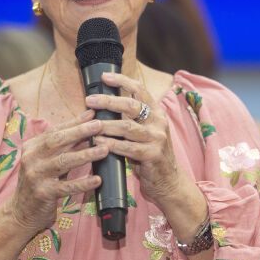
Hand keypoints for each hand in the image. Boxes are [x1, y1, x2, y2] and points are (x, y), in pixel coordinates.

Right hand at [9, 110, 107, 233]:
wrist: (20, 212)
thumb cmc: (39, 182)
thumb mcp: (46, 160)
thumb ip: (64, 145)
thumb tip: (87, 123)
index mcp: (31, 147)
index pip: (56, 131)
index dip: (75, 122)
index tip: (92, 115)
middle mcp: (31, 158)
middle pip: (57, 141)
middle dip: (80, 132)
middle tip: (100, 126)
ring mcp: (35, 176)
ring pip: (63, 161)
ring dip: (86, 154)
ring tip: (104, 149)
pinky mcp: (43, 193)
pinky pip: (66, 187)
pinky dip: (83, 183)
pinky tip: (97, 179)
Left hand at [85, 72, 183, 206]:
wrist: (169, 182)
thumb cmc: (149, 156)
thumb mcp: (143, 134)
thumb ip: (130, 120)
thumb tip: (103, 106)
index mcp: (156, 113)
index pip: (140, 90)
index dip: (122, 81)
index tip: (104, 77)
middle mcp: (159, 122)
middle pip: (131, 105)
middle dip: (108, 101)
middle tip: (89, 100)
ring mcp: (158, 138)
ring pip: (127, 127)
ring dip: (106, 125)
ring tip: (90, 125)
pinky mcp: (153, 155)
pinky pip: (128, 148)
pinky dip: (112, 145)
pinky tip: (100, 144)